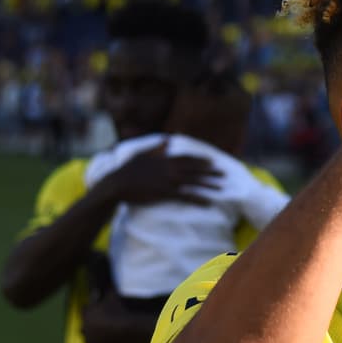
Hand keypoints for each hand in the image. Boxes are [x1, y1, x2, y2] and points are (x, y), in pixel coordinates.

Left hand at [81, 291, 154, 342]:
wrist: (129, 329)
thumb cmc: (120, 310)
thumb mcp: (113, 296)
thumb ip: (108, 290)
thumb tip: (107, 282)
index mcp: (86, 315)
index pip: (84, 310)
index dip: (91, 309)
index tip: (97, 309)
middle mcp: (85, 330)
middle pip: (83, 328)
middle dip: (90, 326)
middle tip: (100, 324)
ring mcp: (92, 342)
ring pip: (89, 342)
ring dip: (94, 339)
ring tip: (103, 338)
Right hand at [101, 139, 221, 205]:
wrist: (117, 183)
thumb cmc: (127, 169)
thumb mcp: (142, 154)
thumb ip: (157, 148)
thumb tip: (167, 140)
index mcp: (165, 159)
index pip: (188, 158)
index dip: (201, 160)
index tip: (213, 161)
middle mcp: (170, 168)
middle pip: (195, 169)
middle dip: (211, 171)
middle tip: (224, 174)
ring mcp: (168, 180)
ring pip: (194, 182)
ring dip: (209, 184)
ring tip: (222, 187)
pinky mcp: (165, 193)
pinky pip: (186, 196)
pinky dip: (199, 199)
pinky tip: (209, 202)